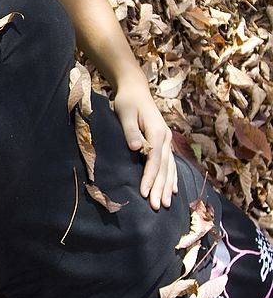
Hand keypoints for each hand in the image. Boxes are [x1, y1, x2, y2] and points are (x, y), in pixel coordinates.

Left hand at [112, 78, 177, 209]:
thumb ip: (130, 132)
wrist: (135, 90)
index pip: (154, 161)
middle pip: (164, 168)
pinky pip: (170, 163)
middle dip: (160, 188)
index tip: (144, 194)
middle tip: (156, 207)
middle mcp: (166, 138)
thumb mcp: (125, 114)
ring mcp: (167, 140)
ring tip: (165, 204)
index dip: (149, 178)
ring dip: (167, 187)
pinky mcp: (164, 141)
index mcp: (157, 132)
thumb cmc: (126, 102)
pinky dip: (172, 178)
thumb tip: (136, 148)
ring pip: (170, 168)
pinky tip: (173, 190)